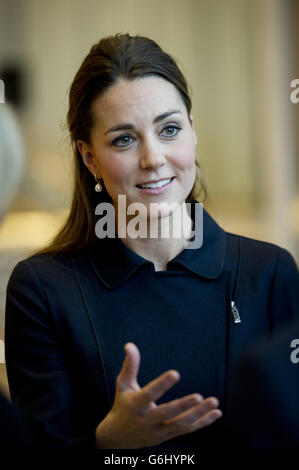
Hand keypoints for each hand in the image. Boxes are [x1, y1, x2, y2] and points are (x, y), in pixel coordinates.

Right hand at [95, 342, 221, 448]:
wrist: (119, 437)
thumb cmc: (123, 404)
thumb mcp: (123, 384)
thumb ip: (130, 365)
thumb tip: (130, 345)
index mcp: (135, 405)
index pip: (149, 394)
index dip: (162, 384)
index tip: (175, 373)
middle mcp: (147, 420)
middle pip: (167, 414)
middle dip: (183, 406)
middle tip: (199, 396)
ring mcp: (159, 430)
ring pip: (181, 424)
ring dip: (199, 414)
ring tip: (214, 401)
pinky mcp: (168, 436)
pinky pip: (188, 430)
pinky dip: (203, 422)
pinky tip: (216, 413)